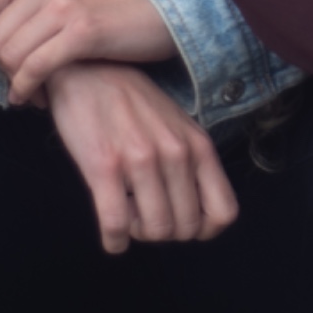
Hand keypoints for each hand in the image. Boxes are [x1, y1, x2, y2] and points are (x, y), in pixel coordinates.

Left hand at [0, 0, 178, 104]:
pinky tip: (34, 99)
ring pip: (10, 56)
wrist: (165, 7)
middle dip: (1, 70)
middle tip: (21, 82)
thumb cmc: (113, 8)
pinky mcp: (81, 30)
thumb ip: (29, 4)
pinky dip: (26, 90)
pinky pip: (34, 68)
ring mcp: (62, 5)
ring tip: (32, 92)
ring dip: (15, 83)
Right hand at [45, 61, 237, 253]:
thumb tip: (197, 216)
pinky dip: (115, 240)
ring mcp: (141, 159)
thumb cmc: (133, 105)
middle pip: (186, 228)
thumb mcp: (178, 128)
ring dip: (139, 233)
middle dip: (165, 232)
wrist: (89, 72)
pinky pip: (116, 225)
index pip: (224, 212)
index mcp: (199, 146)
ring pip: (155, 229)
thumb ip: (192, 165)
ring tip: (128, 214)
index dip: (204, 230)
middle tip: (145, 215)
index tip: (181, 223)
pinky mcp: (105, 166)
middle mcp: (176, 152)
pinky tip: (112, 234)